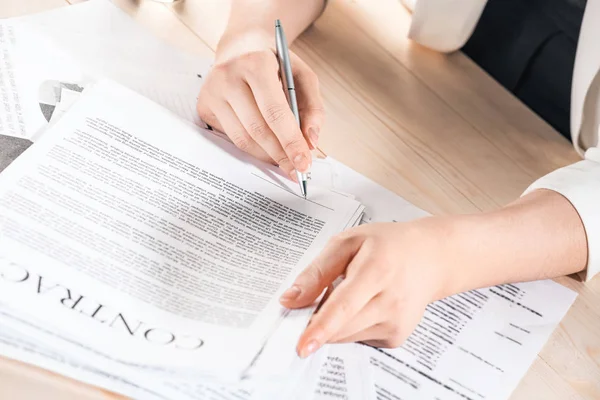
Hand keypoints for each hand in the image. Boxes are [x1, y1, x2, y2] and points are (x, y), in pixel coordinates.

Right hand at [197, 29, 323, 180]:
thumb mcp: (301, 75)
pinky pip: (231, 137)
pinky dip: (252, 148)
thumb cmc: (274, 62)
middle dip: (280, 154)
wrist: (241, 46)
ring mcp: (212, 92)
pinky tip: (266, 148)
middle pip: (257, 130)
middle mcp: (228, 76)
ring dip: (267, 156)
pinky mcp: (204, 106)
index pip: (275, 112)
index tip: (304, 163)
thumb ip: (312, 107)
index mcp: (255, 63)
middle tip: (297, 169)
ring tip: (284, 161)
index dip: (290, 142)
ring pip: (242, 139)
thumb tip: (311, 140)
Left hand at [279, 218, 456, 356]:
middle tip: (316, 299)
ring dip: (335, 322)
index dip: (321, 326)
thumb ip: (317, 271)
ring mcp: (397, 322)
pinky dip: (350, 325)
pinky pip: (358, 338)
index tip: (303, 345)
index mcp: (377, 270)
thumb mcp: (348, 242)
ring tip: (352, 292)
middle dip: (318, 321)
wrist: (429, 258)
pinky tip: (365, 304)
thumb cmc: (387, 245)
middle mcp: (391, 300)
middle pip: (341, 326)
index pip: (344, 305)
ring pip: (346, 336)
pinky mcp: (396, 337)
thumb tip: (290, 299)